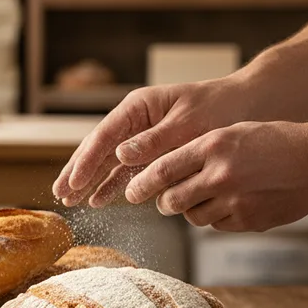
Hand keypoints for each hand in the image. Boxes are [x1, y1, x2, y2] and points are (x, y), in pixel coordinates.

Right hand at [53, 77, 248, 205]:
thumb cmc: (221, 108)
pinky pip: (124, 170)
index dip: (86, 161)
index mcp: (139, 106)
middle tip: (60, 195)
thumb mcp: (189, 123)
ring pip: (106, 161)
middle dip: (77, 172)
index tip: (74, 183)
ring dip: (89, 182)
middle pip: (97, 148)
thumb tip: (119, 154)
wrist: (248, 105)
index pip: (104, 136)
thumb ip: (154, 140)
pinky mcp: (151, 151)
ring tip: (71, 201)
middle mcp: (134, 120)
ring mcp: (140, 136)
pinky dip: (111, 185)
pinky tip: (99, 200)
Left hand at [123, 120, 307, 231]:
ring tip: (206, 196)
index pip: (162, 170)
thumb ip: (196, 152)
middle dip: (162, 202)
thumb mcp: (229, 133)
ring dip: (191, 209)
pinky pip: (216, 225)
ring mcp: (236, 200)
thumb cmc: (270, 141)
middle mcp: (221, 174)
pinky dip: (216, 216)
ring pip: (192, 216)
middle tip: (162, 200)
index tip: (130, 191)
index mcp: (213, 146)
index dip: (140, 184)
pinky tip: (231, 202)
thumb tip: (160, 175)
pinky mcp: (249, 220)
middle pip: (171, 199)